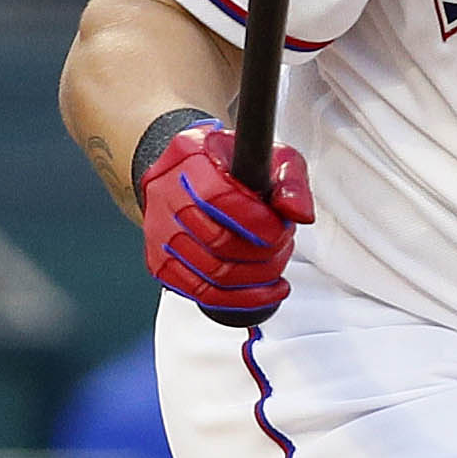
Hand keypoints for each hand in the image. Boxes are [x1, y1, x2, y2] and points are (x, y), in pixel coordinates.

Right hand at [139, 120, 313, 318]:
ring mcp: (159, 231)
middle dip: (263, 252)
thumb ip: (291, 183)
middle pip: (217, 242)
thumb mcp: (272, 158)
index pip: (218, 198)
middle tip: (283, 244)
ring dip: (257, 278)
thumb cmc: (233, 166)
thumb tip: (297, 214)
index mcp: (190, 158)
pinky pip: (202, 294)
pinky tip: (264, 290)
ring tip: (276, 264)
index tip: (281, 230)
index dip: (257, 223)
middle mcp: (166, 193)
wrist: (191, 177)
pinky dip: (240, 299)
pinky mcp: (160, 263)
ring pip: (212, 275)